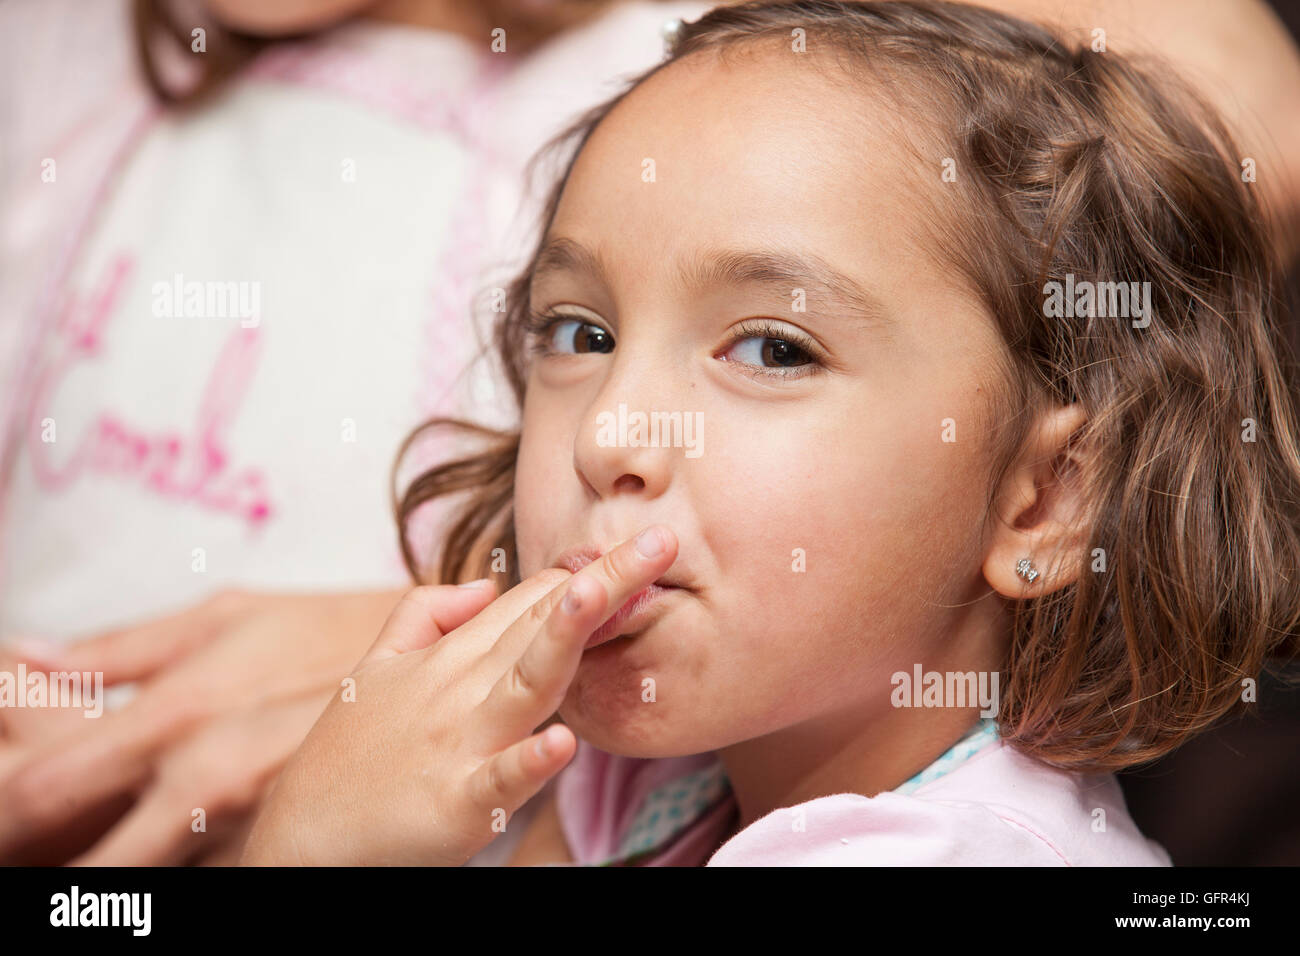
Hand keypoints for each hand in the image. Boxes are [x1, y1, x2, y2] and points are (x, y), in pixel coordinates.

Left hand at [0, 588, 403, 864]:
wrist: (437, 662)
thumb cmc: (326, 630)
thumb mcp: (224, 617)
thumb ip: (120, 648)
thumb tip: (27, 655)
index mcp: (177, 715)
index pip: (40, 792)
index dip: (2, 815)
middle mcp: (206, 782)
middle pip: (87, 868)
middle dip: (55, 858)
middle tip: (46, 840)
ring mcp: (249, 823)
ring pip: (150, 877)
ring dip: (120, 858)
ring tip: (125, 827)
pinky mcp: (283, 842)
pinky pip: (211, 875)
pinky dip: (181, 863)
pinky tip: (181, 837)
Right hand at [241, 525, 677, 865]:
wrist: (303, 841)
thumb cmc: (348, 755)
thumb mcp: (374, 669)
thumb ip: (425, 616)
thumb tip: (482, 585)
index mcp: (450, 658)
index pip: (529, 601)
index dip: (586, 570)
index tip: (640, 542)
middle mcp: (461, 690)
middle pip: (541, 624)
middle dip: (604, 580)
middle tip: (662, 540)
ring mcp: (461, 744)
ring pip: (526, 682)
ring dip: (563, 638)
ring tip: (602, 594)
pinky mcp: (457, 804)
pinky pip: (500, 780)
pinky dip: (528, 762)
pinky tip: (562, 741)